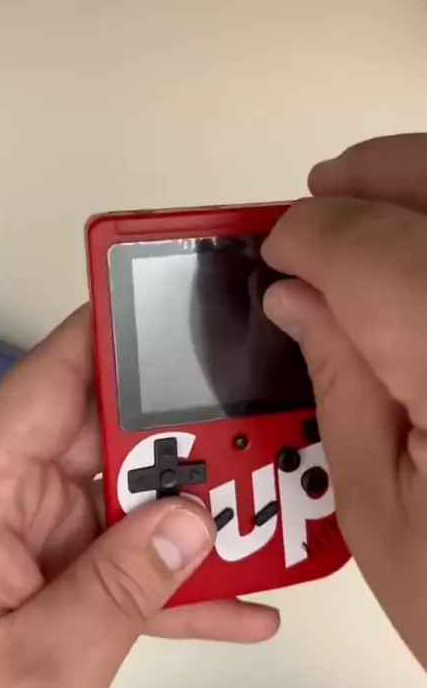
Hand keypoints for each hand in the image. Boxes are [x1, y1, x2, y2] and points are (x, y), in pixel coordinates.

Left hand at [0, 306, 278, 687]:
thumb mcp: (30, 673)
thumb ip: (117, 593)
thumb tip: (187, 525)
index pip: (52, 382)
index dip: (115, 337)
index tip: (178, 310)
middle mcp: (2, 508)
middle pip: (109, 441)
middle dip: (187, 444)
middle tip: (261, 441)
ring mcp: (30, 550)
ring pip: (131, 506)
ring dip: (198, 520)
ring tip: (272, 522)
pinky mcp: (50, 591)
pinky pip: (127, 571)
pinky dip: (180, 588)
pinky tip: (240, 601)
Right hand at [261, 134, 426, 669]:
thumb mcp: (377, 510)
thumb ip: (337, 382)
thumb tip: (295, 295)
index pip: (378, 254)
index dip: (314, 236)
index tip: (274, 250)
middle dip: (377, 176)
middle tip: (319, 195)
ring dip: (418, 189)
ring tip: (366, 209)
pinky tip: (417, 253)